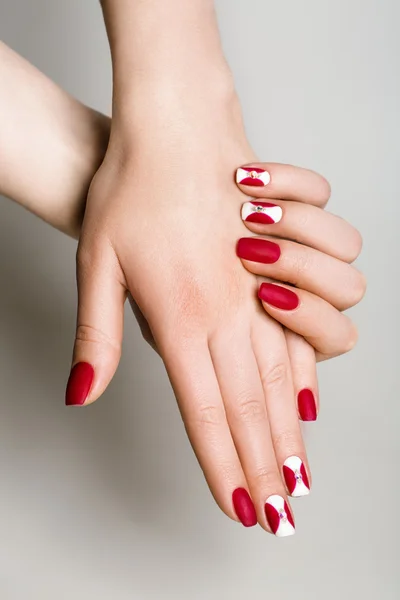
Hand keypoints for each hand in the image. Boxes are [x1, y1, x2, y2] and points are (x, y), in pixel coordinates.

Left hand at [65, 76, 346, 535]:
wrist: (176, 129)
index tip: (243, 509)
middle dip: (268, 468)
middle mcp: (227, 314)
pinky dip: (310, 375)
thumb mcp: (95, 265)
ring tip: (300, 469)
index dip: (226, 469)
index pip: (206, 416)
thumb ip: (96, 339)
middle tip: (282, 512)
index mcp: (179, 320)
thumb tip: (81, 397)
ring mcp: (259, 291)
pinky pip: (304, 333)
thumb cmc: (129, 191)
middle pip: (253, 409)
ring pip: (287, 379)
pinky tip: (311, 399)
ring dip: (294, 429)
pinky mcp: (278, 270)